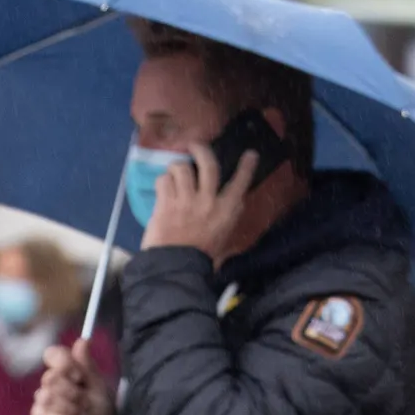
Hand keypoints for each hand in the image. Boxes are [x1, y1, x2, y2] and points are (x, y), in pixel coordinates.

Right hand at [30, 339, 115, 414]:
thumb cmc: (98, 409)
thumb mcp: (97, 386)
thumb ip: (87, 365)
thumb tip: (82, 340)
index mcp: (64, 371)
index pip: (53, 354)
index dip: (65, 364)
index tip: (79, 377)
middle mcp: (49, 385)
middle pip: (51, 377)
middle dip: (73, 392)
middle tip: (85, 403)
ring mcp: (41, 404)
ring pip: (47, 398)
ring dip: (71, 409)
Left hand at [141, 141, 259, 261]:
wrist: (175, 269)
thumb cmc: (201, 254)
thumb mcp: (224, 233)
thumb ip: (229, 213)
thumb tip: (236, 197)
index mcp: (226, 210)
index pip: (240, 182)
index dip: (247, 166)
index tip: (251, 154)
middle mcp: (208, 201)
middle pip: (208, 164)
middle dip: (202, 150)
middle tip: (196, 145)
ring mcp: (186, 201)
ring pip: (181, 168)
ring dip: (177, 168)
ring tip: (175, 173)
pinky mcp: (166, 204)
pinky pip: (164, 181)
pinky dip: (163, 181)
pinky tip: (164, 188)